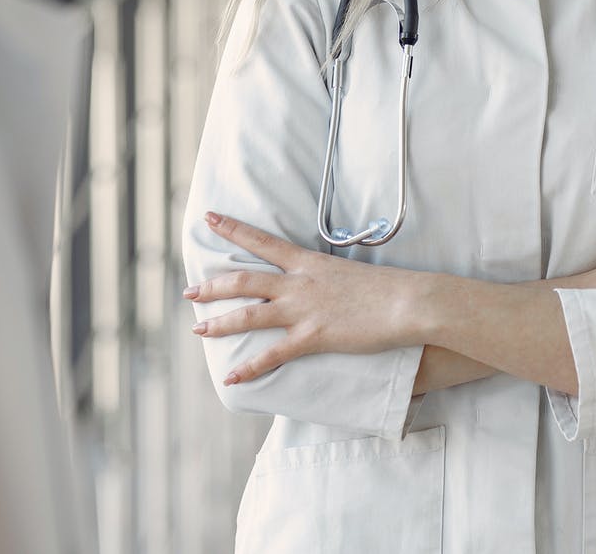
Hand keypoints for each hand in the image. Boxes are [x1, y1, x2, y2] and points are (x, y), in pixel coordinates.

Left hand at [184, 212, 424, 384]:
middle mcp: (299, 283)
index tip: (209, 218)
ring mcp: (303, 310)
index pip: (261, 241)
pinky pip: (273, 355)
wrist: (407, 302)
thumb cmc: (386, 288)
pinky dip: (250, 367)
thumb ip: (326, 278)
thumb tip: (318, 283)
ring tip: (197, 328)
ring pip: (249, 314)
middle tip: (188, 291)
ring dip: (219, 323)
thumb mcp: (348, 273)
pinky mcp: (313, 337)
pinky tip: (232, 377)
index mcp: (308, 262)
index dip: (232, 229)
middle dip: (212, 285)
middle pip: (244, 280)